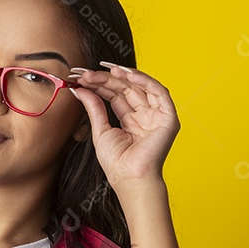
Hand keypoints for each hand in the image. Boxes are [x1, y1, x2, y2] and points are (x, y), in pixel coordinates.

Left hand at [68, 61, 180, 193]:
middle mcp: (145, 115)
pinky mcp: (168, 117)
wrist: (130, 178)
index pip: (115, 95)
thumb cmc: (117, 163)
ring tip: (105, 69)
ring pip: (141, 87)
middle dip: (107, 78)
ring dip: (124, 75)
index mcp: (131, 120)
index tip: (81, 77)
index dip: (100, 84)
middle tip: (87, 73)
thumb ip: (93, 107)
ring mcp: (157, 115)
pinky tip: (126, 74)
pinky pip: (159, 92)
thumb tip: (80, 88)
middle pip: (126, 89)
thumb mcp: (101, 130)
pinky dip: (144, 80)